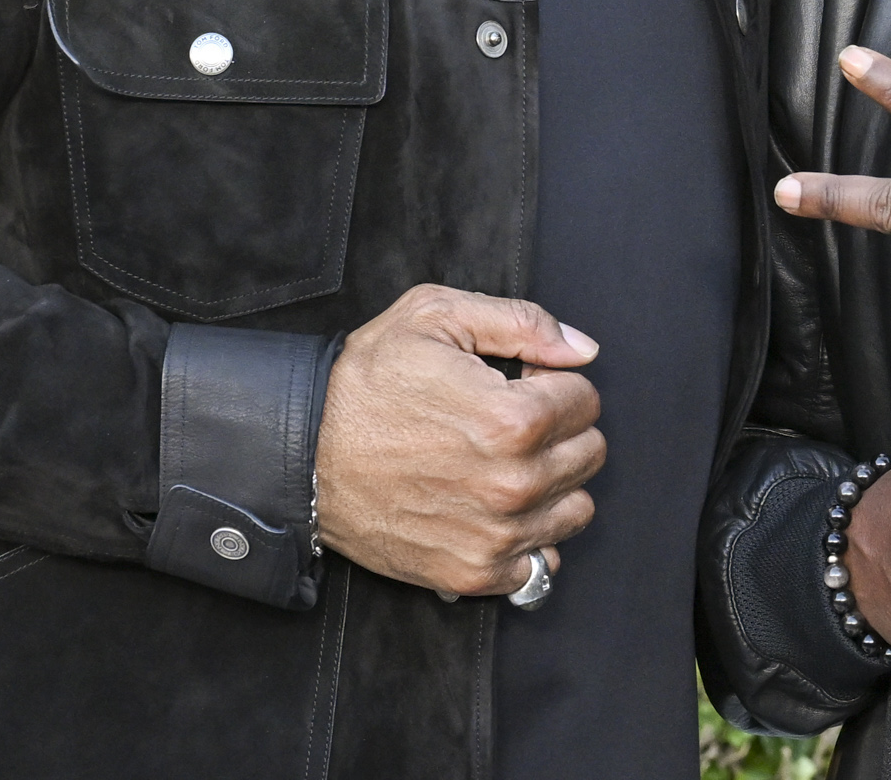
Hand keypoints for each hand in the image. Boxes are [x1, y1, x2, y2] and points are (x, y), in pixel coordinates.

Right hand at [314, 284, 604, 595]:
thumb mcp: (434, 317)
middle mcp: (513, 485)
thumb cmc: (363, 385)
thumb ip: (521, 322)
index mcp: (512, 419)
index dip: (552, 384)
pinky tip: (492, 508)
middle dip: (560, 432)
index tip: (519, 385)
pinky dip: (528, 537)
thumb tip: (581, 348)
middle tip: (510, 423)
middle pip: (589, 455)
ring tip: (503, 465)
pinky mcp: (473, 573)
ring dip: (552, 485)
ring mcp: (495, 536)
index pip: (585, 400)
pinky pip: (541, 562)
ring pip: (575, 509)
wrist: (301, 455)